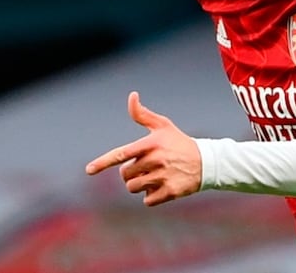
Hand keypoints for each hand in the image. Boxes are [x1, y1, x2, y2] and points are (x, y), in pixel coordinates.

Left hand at [85, 91, 201, 206]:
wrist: (206, 162)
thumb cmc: (178, 142)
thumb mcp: (162, 125)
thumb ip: (142, 114)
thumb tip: (132, 95)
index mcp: (150, 144)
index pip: (121, 154)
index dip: (103, 162)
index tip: (89, 170)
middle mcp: (156, 161)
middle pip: (125, 174)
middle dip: (131, 172)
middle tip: (146, 166)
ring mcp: (163, 177)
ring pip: (133, 188)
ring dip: (139, 184)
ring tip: (154, 175)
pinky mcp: (170, 192)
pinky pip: (147, 200)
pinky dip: (151, 196)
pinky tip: (162, 185)